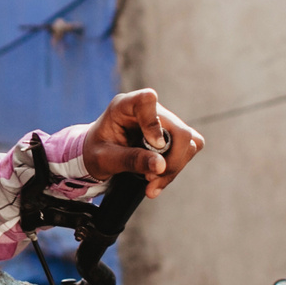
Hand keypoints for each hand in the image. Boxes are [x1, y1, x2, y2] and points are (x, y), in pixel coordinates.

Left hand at [83, 89, 205, 198]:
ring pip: (189, 143)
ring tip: (151, 184)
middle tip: (150, 180)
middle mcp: (150, 109)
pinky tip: (158, 180)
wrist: (97, 155)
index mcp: (125, 106)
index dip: (153, 123)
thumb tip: (161, 166)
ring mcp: (164, 121)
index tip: (152, 146)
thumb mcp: (105, 159)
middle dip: (171, 162)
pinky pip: (188, 150)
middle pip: (179, 131)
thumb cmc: (97, 151)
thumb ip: (131, 160)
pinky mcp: (172, 135)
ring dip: (173, 168)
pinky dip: (175, 169)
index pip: (147, 100)